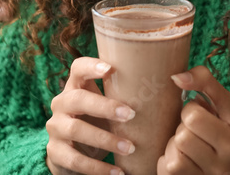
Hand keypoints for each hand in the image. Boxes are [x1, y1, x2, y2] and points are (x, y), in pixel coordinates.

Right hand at [46, 57, 136, 174]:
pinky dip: (98, 168)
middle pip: (78, 99)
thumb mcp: (107, 105)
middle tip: (131, 115)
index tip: (110, 68)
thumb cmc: (99, 121)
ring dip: (105, 140)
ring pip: (76, 130)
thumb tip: (174, 82)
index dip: (91, 65)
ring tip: (130, 148)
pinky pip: (75, 160)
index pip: (78, 68)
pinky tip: (117, 172)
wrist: (72, 153)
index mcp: (76, 86)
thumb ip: (127, 93)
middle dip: (105, 106)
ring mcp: (55, 127)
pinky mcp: (55, 152)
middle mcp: (62, 103)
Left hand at [158, 66, 229, 174]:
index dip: (191, 109)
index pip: (193, 117)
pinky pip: (166, 172)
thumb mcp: (223, 98)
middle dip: (183, 128)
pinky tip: (183, 156)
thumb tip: (175, 78)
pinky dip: (168, 161)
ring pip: (174, 160)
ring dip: (175, 146)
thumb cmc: (229, 120)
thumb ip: (203, 80)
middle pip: (182, 139)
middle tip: (196, 129)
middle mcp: (223, 166)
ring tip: (189, 143)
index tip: (203, 112)